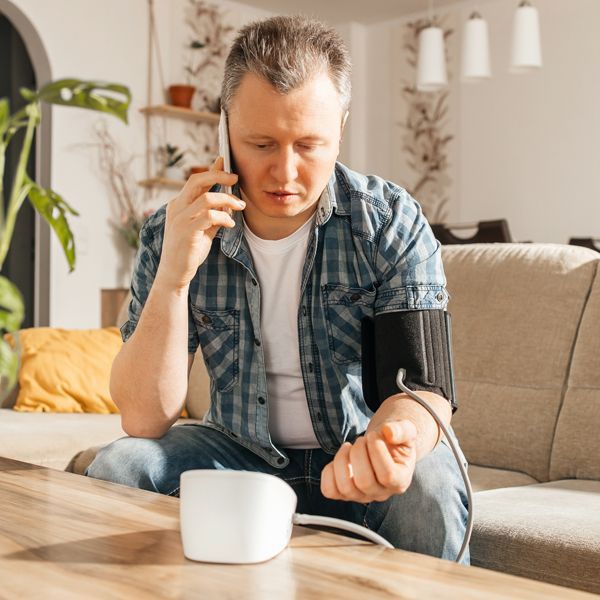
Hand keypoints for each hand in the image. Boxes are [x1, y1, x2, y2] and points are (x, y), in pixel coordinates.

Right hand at [156, 157, 242, 291]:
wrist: (174, 273)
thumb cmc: (188, 251)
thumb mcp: (203, 229)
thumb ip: (213, 215)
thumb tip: (229, 203)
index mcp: (178, 204)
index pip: (195, 181)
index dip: (211, 170)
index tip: (224, 161)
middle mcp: (176, 208)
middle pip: (197, 180)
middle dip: (219, 175)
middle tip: (236, 178)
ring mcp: (179, 219)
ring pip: (207, 198)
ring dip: (227, 200)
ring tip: (240, 206)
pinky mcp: (186, 231)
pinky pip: (209, 216)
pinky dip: (224, 217)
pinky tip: (230, 223)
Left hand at [320, 420, 417, 503]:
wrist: (384, 447)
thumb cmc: (396, 441)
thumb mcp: (406, 431)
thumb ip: (402, 430)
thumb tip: (388, 432)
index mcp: (400, 481)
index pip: (387, 475)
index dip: (377, 450)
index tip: (373, 435)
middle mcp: (380, 493)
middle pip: (364, 482)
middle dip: (358, 453)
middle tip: (361, 439)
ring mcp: (361, 495)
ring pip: (345, 487)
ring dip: (342, 460)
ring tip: (349, 446)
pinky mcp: (343, 493)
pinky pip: (329, 490)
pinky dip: (329, 471)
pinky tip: (341, 457)